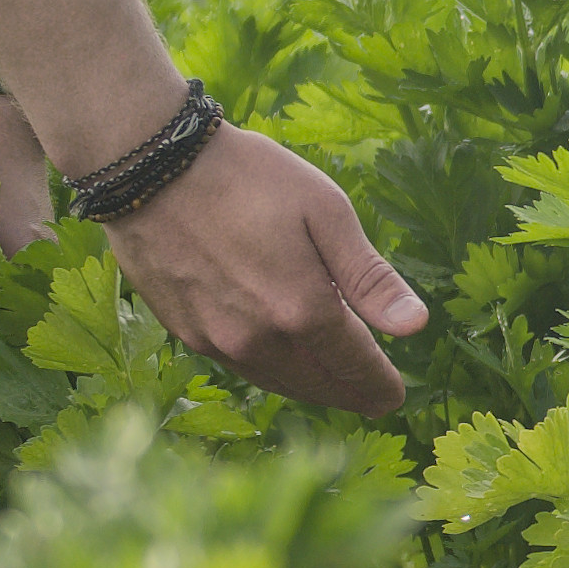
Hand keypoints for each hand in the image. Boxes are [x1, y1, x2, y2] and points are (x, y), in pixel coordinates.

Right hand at [97, 118, 427, 415]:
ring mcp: (218, 341)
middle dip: (350, 393)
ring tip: (334, 385)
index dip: (381, 386)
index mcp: (303, 311)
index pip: (356, 369)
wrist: (151, 170)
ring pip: (279, 382)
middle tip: (373, 398)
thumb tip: (416, 326)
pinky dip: (272, 371)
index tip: (395, 396)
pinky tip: (281, 360)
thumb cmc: (248, 177)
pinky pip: (242, 366)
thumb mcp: (325, 211)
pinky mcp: (187, 333)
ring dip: (312, 387)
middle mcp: (260, 340)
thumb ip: (369, 277)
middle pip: (319, 385)